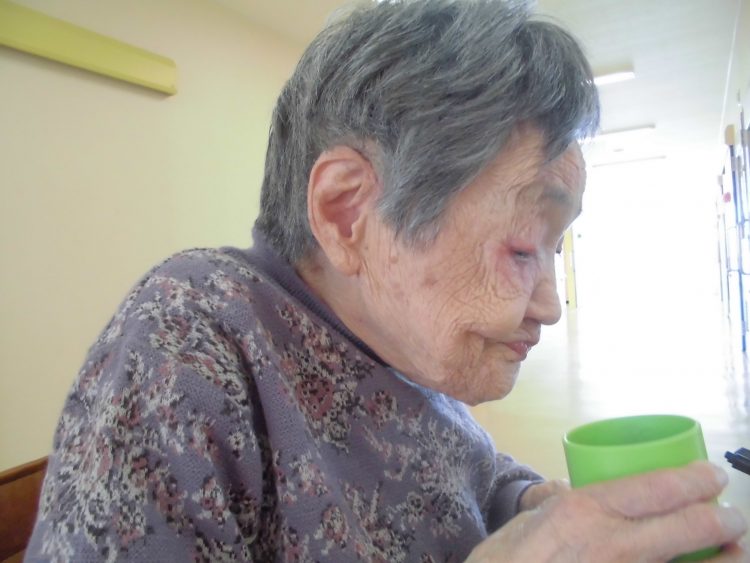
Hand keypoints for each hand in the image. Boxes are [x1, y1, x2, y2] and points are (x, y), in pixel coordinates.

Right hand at [467, 461, 747, 561]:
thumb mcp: (524, 523)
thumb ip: (554, 503)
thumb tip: (571, 491)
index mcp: (586, 512)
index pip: (659, 487)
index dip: (696, 480)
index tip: (711, 476)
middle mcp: (615, 546)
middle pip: (692, 527)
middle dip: (724, 520)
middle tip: (732, 517)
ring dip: (725, 558)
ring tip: (732, 551)